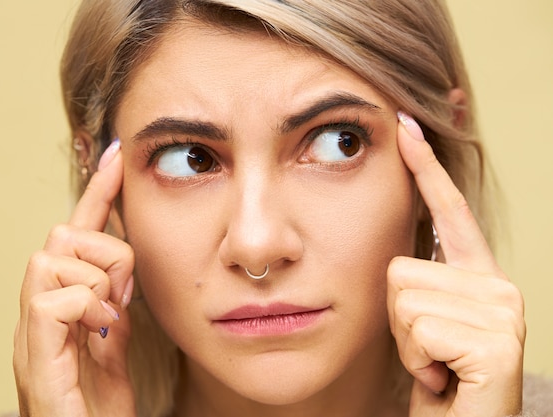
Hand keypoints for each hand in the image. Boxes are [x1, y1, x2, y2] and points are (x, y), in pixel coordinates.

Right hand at [13, 141, 136, 416]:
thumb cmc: (98, 409)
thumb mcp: (115, 346)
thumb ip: (112, 308)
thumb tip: (120, 276)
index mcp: (61, 305)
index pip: (75, 235)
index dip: (98, 194)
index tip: (118, 158)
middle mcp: (38, 313)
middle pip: (60, 234)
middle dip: (104, 250)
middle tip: (123, 295)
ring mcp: (31, 334)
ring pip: (52, 257)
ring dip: (97, 281)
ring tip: (112, 320)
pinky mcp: (33, 358)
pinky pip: (49, 300)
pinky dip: (86, 307)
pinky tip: (102, 332)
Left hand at [387, 113, 525, 416]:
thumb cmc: (437, 381)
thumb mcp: (420, 326)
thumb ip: (417, 285)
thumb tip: (399, 253)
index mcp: (477, 278)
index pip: (449, 213)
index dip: (426, 170)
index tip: (407, 126)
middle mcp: (498, 285)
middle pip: (398, 267)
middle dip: (397, 320)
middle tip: (426, 353)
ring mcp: (503, 311)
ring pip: (402, 299)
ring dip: (405, 344)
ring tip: (435, 366)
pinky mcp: (497, 341)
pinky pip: (416, 329)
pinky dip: (417, 362)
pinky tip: (443, 379)